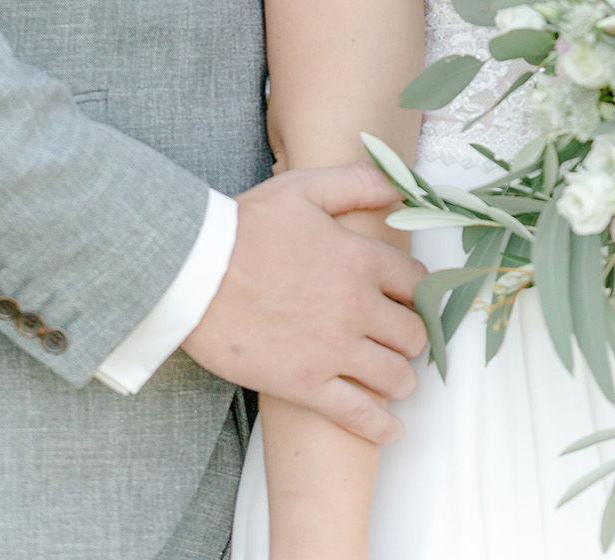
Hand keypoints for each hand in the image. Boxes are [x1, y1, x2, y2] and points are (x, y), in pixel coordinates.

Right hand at [183, 163, 426, 445]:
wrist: (194, 271)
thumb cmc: (245, 227)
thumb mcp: (304, 188)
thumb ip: (357, 183)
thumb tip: (401, 190)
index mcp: (360, 259)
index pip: (417, 284)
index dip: (420, 293)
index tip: (413, 301)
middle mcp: (356, 306)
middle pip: (413, 334)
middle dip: (412, 338)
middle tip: (402, 340)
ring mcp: (333, 349)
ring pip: (395, 377)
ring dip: (402, 380)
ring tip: (395, 379)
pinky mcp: (306, 384)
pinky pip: (358, 415)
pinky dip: (380, 427)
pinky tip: (390, 430)